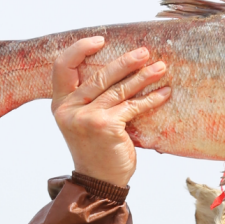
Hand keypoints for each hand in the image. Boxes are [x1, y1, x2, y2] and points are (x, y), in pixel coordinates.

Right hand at [51, 37, 170, 189]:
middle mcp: (70, 110)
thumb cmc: (96, 150)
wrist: (99, 183)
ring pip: (119, 89)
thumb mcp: (82, 122)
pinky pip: (132, 107)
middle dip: (125, 62)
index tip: (101, 40)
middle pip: (99, 75)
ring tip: (160, 68)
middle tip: (144, 53)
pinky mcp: (106, 126)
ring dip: (143, 77)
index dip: (79, 48)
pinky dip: (151, 99)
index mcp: (60, 104)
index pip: (61, 66)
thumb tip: (114, 68)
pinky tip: (164, 93)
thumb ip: (88, 98)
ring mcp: (87, 118)